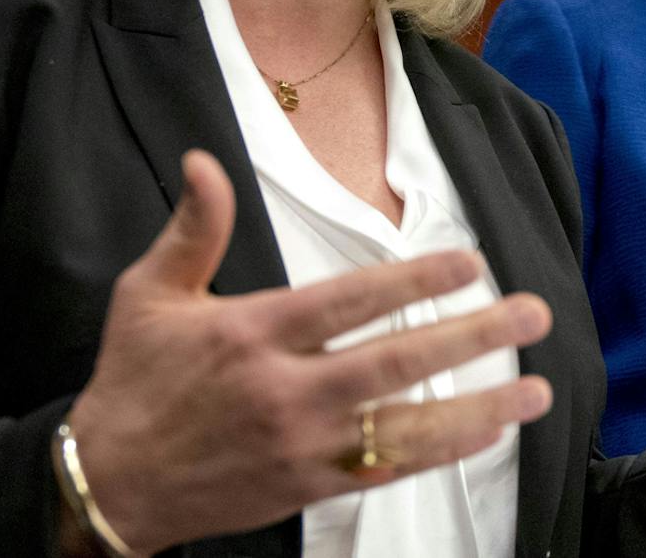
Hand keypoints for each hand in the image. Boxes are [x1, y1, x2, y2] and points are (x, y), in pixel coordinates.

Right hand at [64, 150, 555, 552]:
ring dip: (477, 407)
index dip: (414, 279)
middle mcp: (285, 391)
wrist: (107, 483)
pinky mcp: (307, 487)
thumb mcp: (148, 294)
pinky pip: (387, 470)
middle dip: (471, 336)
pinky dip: (440, 452)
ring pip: (405, 426)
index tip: (471, 262)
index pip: (350, 301)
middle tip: (533, 314)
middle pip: (395, 362)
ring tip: (537, 390)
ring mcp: (301, 445)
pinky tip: (485, 432)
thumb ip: (193, 229)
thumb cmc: (133, 380)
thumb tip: (203, 159)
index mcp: (253, 333)